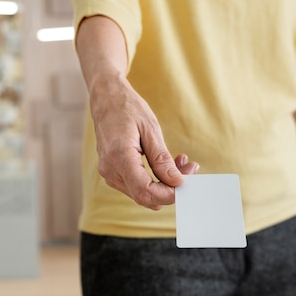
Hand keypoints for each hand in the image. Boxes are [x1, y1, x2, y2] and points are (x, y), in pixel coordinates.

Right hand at [90, 74, 198, 209]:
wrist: (105, 99)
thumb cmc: (126, 108)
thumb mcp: (150, 128)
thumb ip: (162, 159)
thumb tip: (176, 182)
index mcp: (118, 156)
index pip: (145, 192)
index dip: (169, 194)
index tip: (187, 182)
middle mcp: (110, 169)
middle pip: (145, 197)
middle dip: (171, 188)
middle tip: (190, 168)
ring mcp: (108, 173)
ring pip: (142, 194)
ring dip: (164, 183)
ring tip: (180, 162)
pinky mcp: (112, 173)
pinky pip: (136, 186)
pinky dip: (154, 180)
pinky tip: (164, 165)